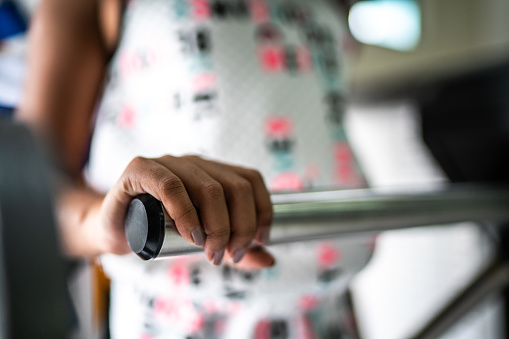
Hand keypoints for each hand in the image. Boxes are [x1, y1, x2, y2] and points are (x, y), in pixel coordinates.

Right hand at [97, 155, 273, 267]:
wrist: (113, 229)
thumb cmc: (159, 232)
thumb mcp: (203, 241)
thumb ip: (234, 248)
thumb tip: (269, 259)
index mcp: (211, 172)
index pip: (250, 179)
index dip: (262, 210)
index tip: (260, 240)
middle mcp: (194, 163)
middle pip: (235, 187)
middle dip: (240, 227)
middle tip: (229, 255)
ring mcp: (168, 163)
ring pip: (209, 187)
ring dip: (218, 226)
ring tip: (211, 252)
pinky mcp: (140, 169)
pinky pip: (170, 185)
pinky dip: (186, 213)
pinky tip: (191, 235)